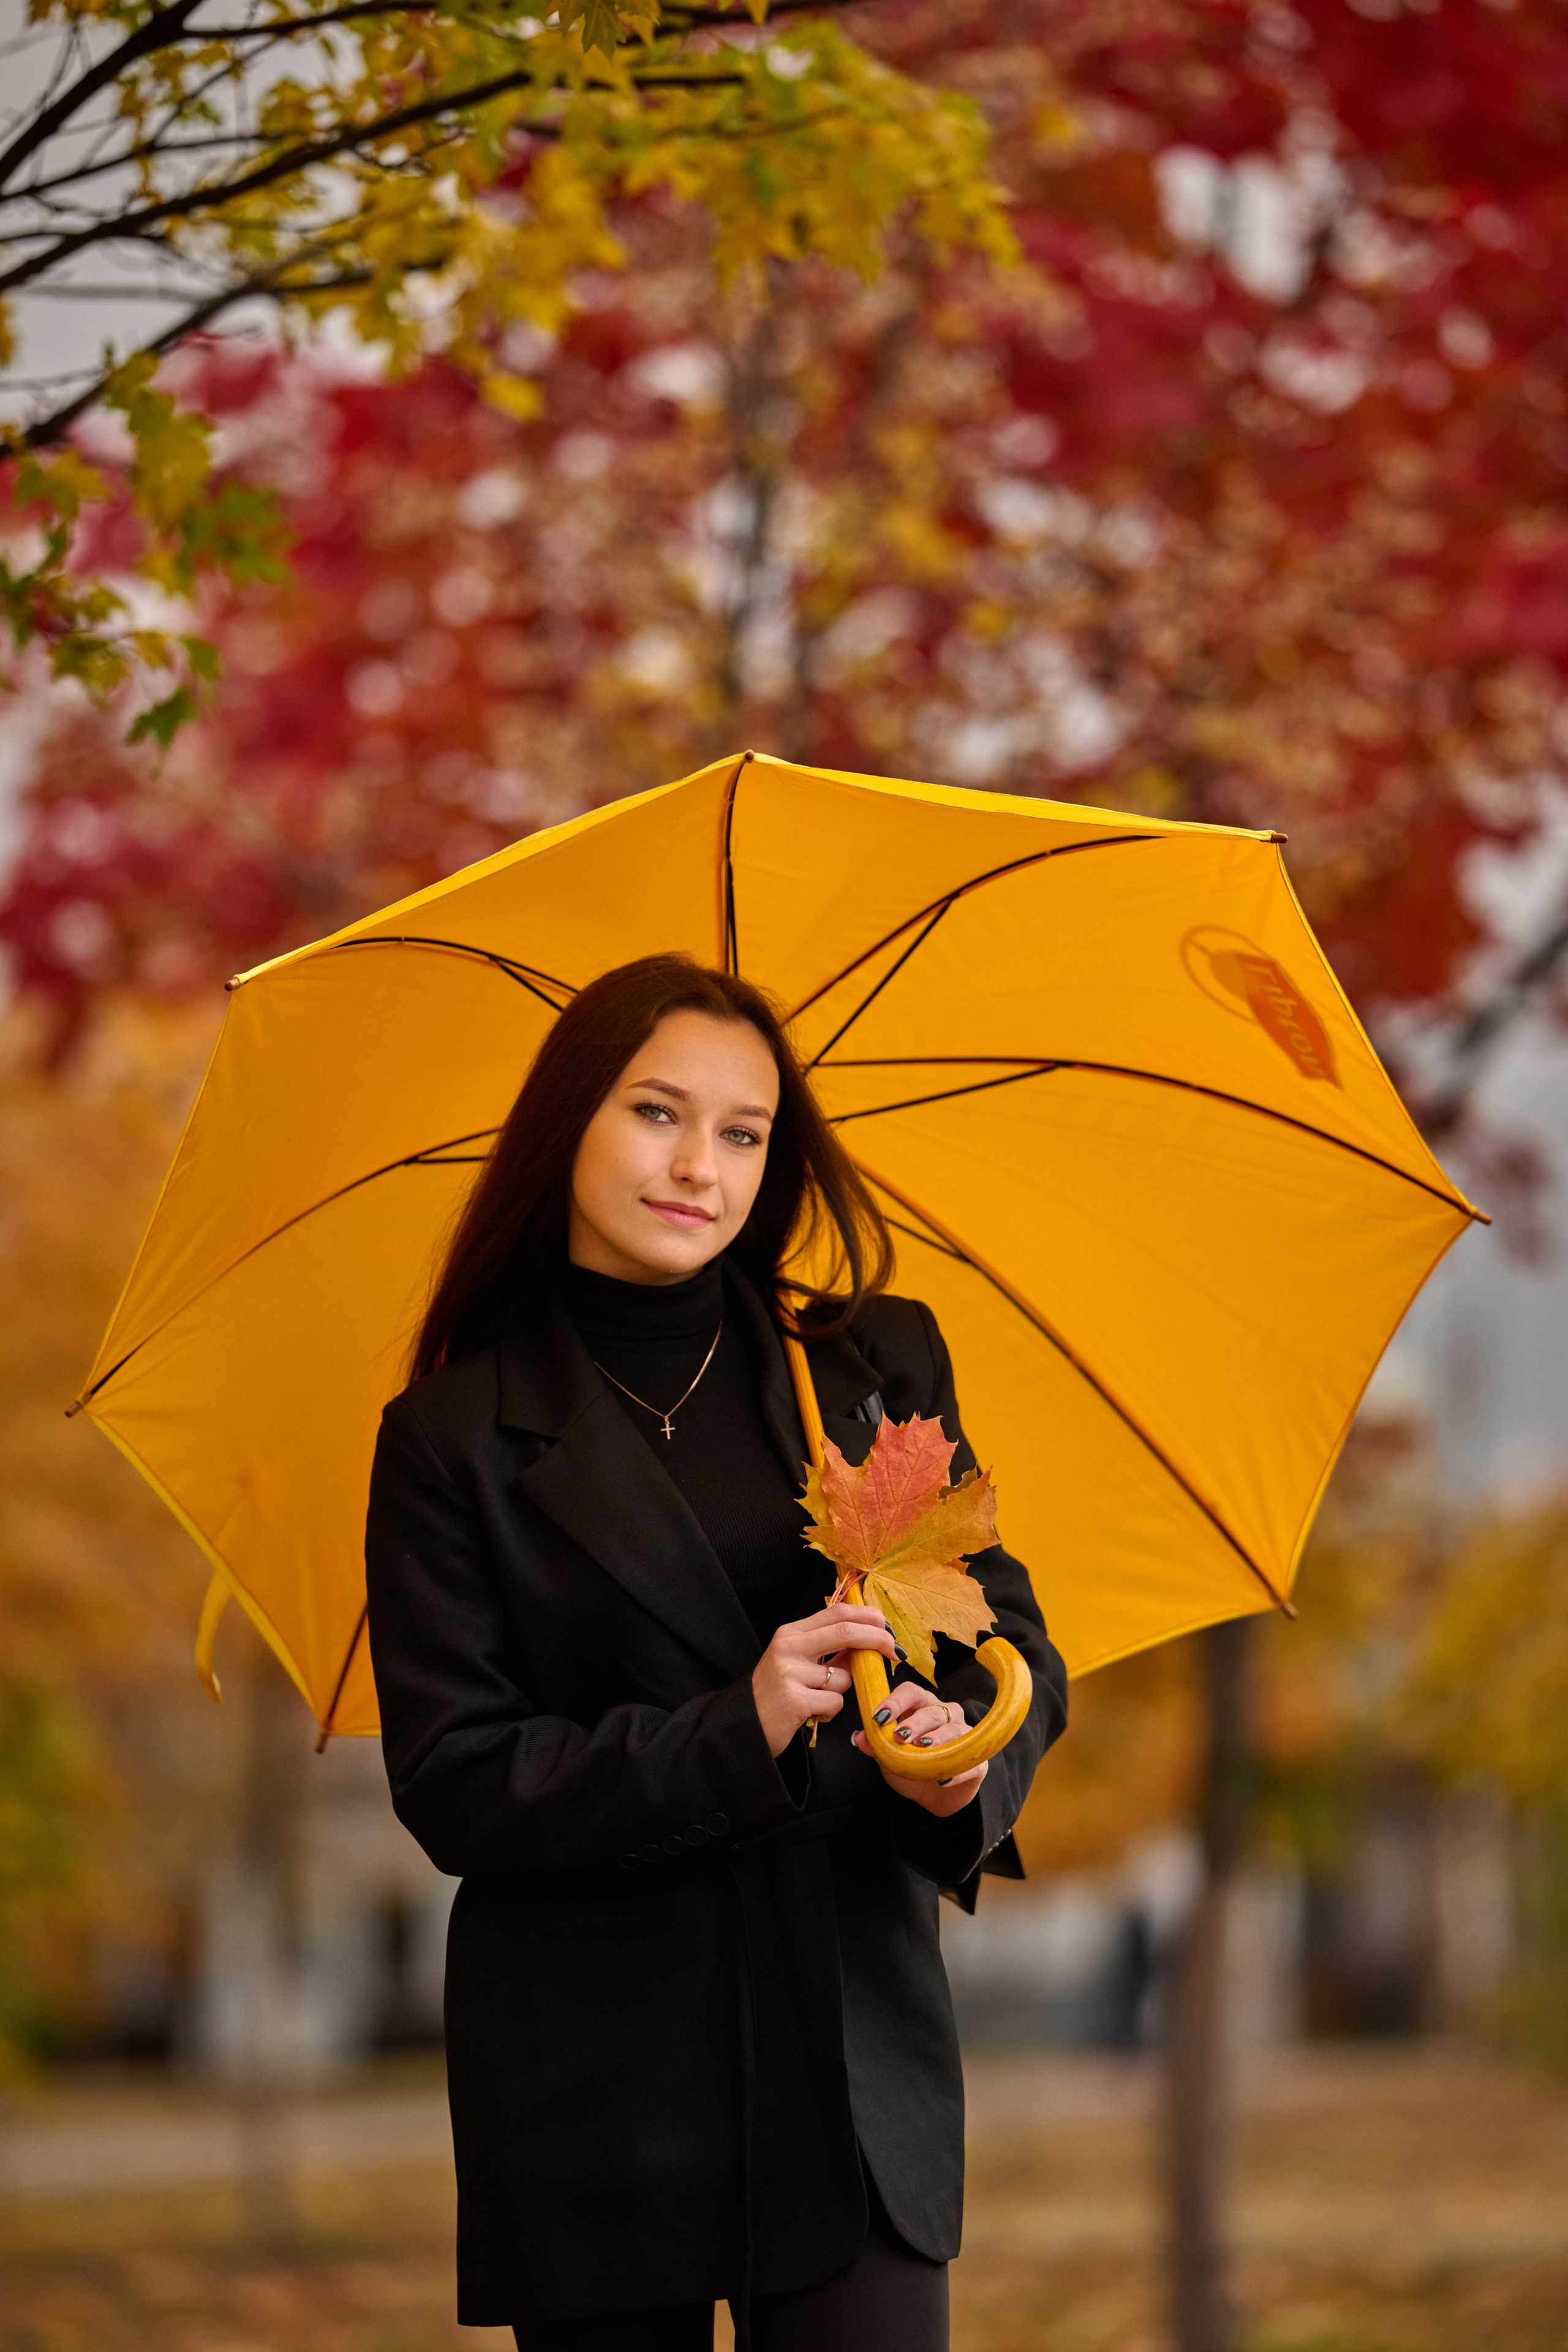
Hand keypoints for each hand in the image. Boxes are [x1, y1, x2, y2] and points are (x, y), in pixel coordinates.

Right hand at [751, 1603, 895, 1756]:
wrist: (744, 1725)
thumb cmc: (776, 1693)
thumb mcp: (797, 1662)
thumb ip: (829, 1650)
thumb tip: (869, 1641)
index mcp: (791, 1633)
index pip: (837, 1612)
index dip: (868, 1617)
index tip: (887, 1628)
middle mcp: (788, 1647)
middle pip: (846, 1631)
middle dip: (878, 1639)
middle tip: (896, 1652)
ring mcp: (790, 1672)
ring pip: (843, 1677)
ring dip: (840, 1693)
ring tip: (816, 1700)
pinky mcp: (794, 1700)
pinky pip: (834, 1704)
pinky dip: (829, 1713)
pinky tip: (811, 1715)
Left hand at [853, 1681, 988, 1817]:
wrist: (934, 1797)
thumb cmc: (913, 1768)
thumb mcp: (890, 1758)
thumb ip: (876, 1746)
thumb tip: (859, 1737)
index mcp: (922, 1707)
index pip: (911, 1692)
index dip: (896, 1701)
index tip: (880, 1716)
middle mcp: (946, 1715)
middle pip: (933, 1711)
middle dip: (916, 1722)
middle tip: (900, 1736)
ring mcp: (965, 1736)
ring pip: (953, 1730)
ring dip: (937, 1740)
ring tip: (923, 1750)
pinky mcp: (978, 1761)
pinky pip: (970, 1761)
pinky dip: (956, 1770)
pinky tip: (942, 1779)